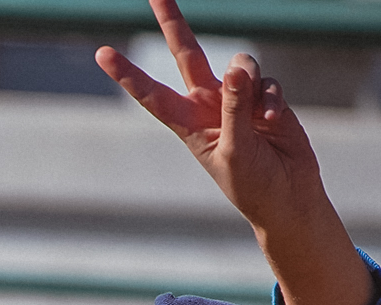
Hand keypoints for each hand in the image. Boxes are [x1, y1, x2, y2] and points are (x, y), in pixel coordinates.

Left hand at [98, 0, 369, 304]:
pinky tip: (274, 122)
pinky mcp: (265, 98)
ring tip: (259, 118)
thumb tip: (235, 68)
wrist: (286, 197)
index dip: (128, 73)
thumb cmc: (252, 183)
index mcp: (186, 123)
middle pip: (188, 54)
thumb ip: (234, 107)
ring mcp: (237, 99)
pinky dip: (271, 100)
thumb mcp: (235, 150)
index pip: (151, 93)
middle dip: (173, 22)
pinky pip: (268, 83)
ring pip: (239, 65)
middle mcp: (207, 105)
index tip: (102, 53)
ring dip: (249, 83)